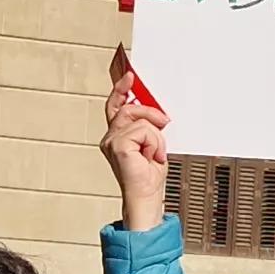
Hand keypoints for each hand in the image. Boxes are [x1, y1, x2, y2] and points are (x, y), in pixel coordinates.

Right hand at [102, 69, 172, 231]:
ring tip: (155, 154)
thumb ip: (148, 126)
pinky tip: (151, 157)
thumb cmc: (148, 176)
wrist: (146, 197)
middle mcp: (110, 137)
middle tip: (164, 123)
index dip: (121, 89)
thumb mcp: (152, 143)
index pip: (116, 105)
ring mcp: (111, 141)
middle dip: (151, 113)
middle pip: (130, 108)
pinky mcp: (118, 146)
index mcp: (117, 135)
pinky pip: (145, 131)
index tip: (130, 76)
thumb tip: (156, 112)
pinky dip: (155, 144)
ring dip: (156, 138)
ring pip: (141, 120)